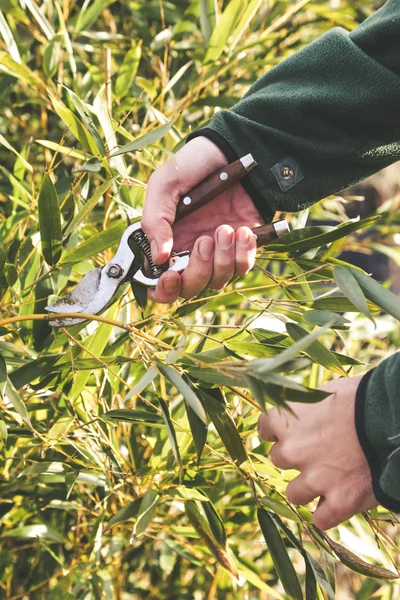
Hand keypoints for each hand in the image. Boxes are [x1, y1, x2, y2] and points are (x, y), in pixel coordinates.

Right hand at [141, 137, 262, 302]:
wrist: (233, 150)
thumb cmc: (194, 166)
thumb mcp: (165, 185)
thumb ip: (155, 220)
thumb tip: (158, 258)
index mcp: (166, 242)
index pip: (160, 283)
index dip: (163, 290)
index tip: (170, 277)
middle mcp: (189, 253)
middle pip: (189, 288)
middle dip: (197, 272)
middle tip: (204, 241)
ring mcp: (217, 253)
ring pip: (217, 281)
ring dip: (222, 258)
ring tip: (226, 228)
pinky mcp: (242, 248)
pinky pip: (242, 267)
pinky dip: (243, 253)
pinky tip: (243, 230)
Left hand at [257, 375, 377, 528]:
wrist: (393, 419)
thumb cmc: (362, 397)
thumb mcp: (326, 392)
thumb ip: (306, 408)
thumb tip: (301, 414)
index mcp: (286, 419)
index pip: (265, 428)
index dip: (278, 431)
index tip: (287, 432)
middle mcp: (292, 450)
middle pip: (279, 459)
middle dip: (296, 457)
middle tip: (318, 451)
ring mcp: (315, 479)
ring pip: (295, 494)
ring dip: (309, 488)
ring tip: (330, 479)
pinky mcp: (340, 502)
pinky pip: (321, 519)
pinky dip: (330, 512)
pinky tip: (340, 502)